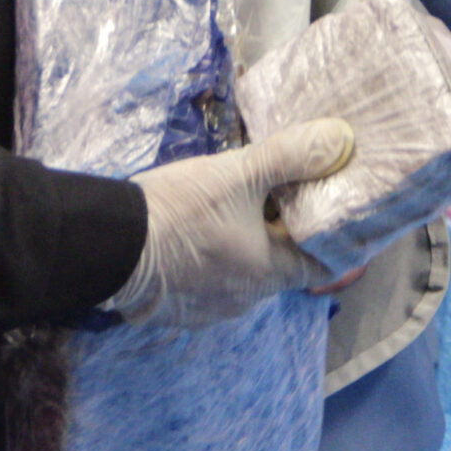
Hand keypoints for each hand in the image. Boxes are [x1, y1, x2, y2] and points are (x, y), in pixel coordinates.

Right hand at [112, 118, 355, 325]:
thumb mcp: (238, 174)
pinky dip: (215, 260)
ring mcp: (210, 310)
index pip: (322, 266)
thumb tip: (341, 140)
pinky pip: (210, 284)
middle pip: (281, 267)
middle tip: (280, 197)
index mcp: (268, 274)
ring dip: (246, 247)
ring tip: (237, 209)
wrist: (109, 246)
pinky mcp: (178, 310)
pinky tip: (200, 233)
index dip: (332, 239)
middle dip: (283, 234)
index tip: (331, 211)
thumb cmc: (180, 211)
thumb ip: (290, 156)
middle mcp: (246, 300)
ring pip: (244, 275)